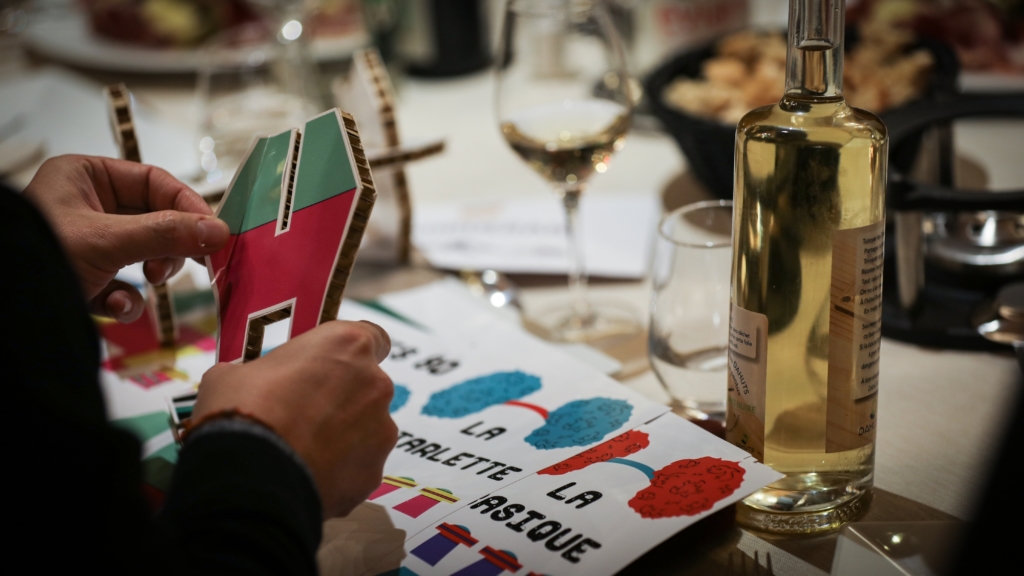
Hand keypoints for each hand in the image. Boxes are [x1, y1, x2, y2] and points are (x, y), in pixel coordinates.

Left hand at [22, 155, 229, 322]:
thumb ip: (166, 234)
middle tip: (191, 263)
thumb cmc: (41, 256)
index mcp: (84, 178)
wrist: (5, 316)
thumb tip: (220, 231)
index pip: (153, 181)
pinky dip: (125, 299)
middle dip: (169, 247)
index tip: (214, 232)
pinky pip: (121, 285)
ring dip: (151, 274)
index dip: (187, 206)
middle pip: (155, 220)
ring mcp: (85, 244)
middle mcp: (86, 206)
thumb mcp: (107, 241)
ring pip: (143, 254)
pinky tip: (115, 306)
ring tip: (146, 283)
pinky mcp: (84, 279)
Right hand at [192, 320, 397, 516]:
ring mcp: (380, 431)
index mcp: (347, 346)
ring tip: (302, 450)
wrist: (249, 476)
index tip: (331, 364)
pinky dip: (339, 470)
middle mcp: (375, 384)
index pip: (372, 338)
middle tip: (303, 413)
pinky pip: (358, 466)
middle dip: (341, 399)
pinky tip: (307, 475)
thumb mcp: (235, 373)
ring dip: (342, 436)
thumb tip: (251, 382)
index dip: (350, 353)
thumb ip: (262, 370)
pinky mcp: (374, 473)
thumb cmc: (242, 410)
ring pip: (366, 430)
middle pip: (367, 387)